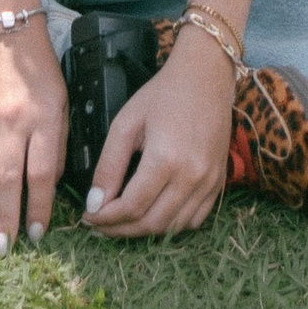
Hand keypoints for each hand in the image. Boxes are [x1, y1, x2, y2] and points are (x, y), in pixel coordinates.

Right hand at [0, 18, 66, 253]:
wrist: (6, 37)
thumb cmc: (41, 76)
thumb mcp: (63, 104)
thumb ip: (57, 144)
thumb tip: (47, 188)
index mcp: (45, 118)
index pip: (41, 171)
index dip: (38, 206)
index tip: (36, 235)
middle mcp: (14, 120)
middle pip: (8, 177)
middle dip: (4, 217)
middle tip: (1, 249)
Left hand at [85, 26, 235, 238]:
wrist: (206, 76)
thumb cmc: (163, 94)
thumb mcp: (126, 122)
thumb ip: (109, 165)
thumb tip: (94, 203)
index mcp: (166, 159)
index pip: (131, 207)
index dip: (105, 218)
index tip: (88, 217)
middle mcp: (191, 176)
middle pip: (151, 223)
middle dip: (120, 230)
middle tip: (99, 225)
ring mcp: (209, 182)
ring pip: (172, 227)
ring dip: (144, 231)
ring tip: (121, 223)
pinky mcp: (219, 182)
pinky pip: (194, 220)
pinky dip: (171, 225)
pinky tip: (153, 214)